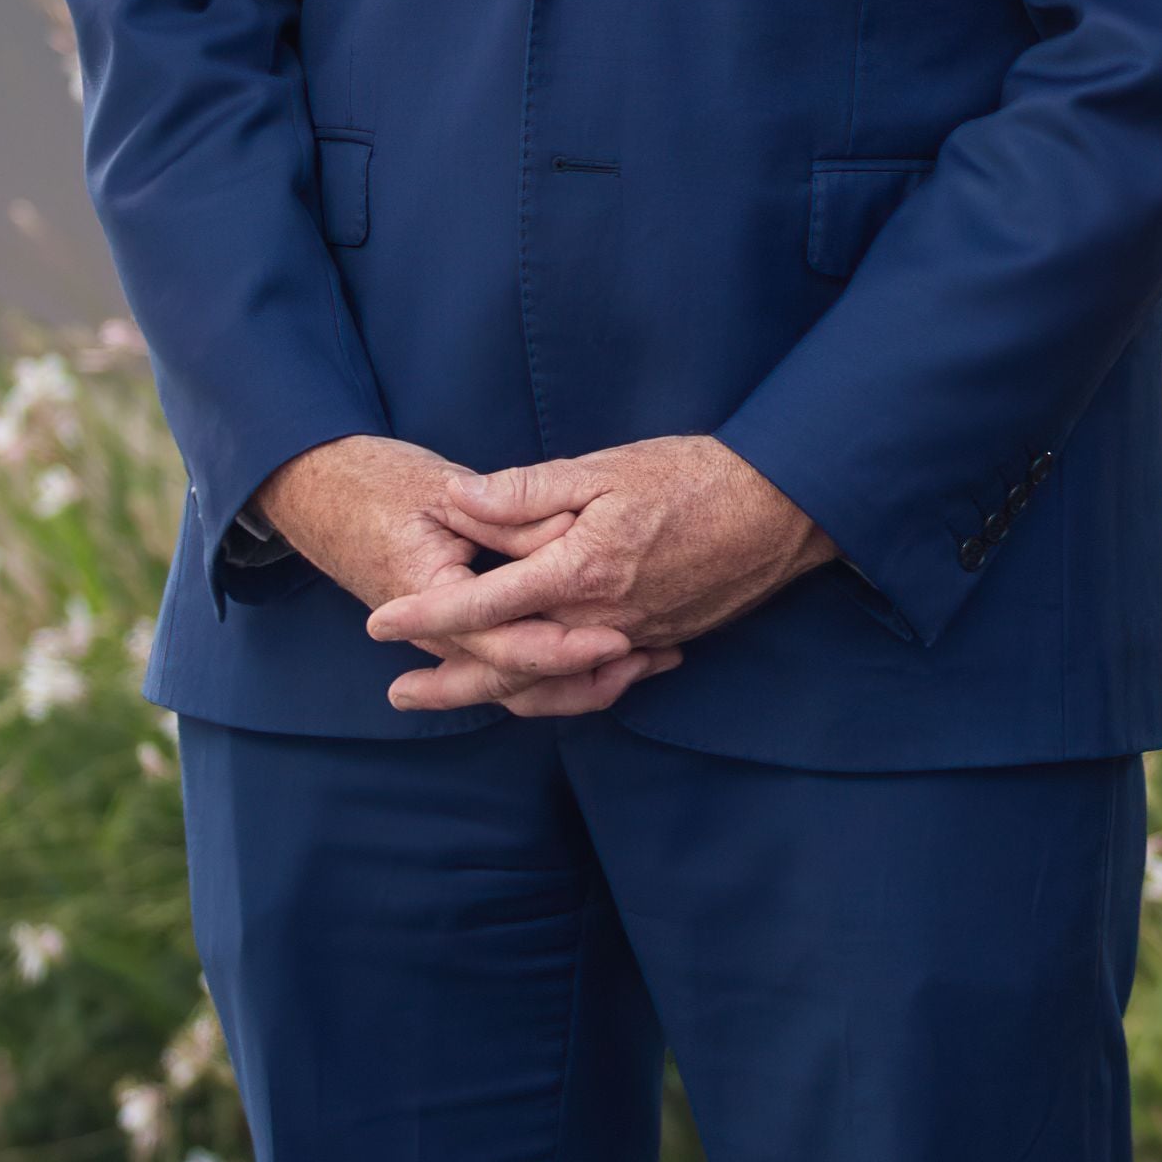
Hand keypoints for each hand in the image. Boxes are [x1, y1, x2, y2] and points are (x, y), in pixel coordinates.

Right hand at [247, 433, 661, 721]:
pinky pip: (509, 666)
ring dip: (578, 683)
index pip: (507, 644)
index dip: (566, 646)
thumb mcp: (440, 489)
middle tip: (647, 660)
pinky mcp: (456, 632)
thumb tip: (565, 532)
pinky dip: (558, 667)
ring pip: (516, 685)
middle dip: (586, 679)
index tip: (619, 638)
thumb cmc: (375, 482)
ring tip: (643, 665)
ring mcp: (445, 638)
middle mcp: (437, 633)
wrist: (318, 490)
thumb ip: (503, 515)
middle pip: (517, 682)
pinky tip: (608, 658)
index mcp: (432, 597)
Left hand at [364, 431, 831, 716]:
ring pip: (552, 683)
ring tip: (457, 694)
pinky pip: (598, 681)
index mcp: (580, 570)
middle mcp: (602, 618)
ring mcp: (633, 637)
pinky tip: (537, 685)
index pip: (484, 603)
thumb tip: (457, 499)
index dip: (426, 614)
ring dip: (498, 692)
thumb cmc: (693, 476)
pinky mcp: (660, 641)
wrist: (782, 508)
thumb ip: (527, 492)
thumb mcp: (603, 468)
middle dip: (449, 683)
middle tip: (396, 694)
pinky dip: (559, 690)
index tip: (379, 623)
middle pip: (510, 667)